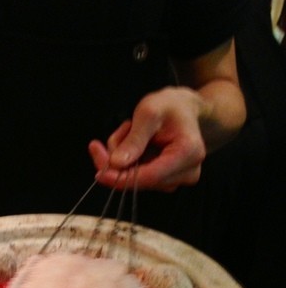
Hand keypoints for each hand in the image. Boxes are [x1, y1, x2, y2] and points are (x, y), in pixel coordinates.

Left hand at [88, 87, 208, 191]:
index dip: (121, 178)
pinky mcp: (167, 181)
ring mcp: (178, 179)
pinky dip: (128, 162)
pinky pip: (137, 178)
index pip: (150, 176)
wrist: (184, 109)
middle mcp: (187, 172)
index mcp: (188, 153)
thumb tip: (117, 164)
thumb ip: (134, 139)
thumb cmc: (169, 106)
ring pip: (136, 180)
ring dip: (123, 159)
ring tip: (129, 132)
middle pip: (141, 181)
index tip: (99, 173)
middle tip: (110, 138)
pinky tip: (132, 142)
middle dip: (118, 164)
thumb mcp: (149, 112)